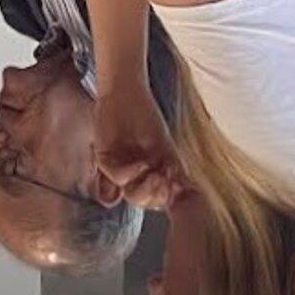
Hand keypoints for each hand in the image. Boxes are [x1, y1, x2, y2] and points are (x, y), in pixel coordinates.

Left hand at [95, 86, 183, 210]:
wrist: (126, 93)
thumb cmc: (146, 116)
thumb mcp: (166, 146)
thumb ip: (176, 171)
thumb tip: (190, 194)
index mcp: (147, 174)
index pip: (155, 199)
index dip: (165, 199)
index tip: (177, 190)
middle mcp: (132, 174)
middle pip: (141, 201)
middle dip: (155, 196)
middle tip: (165, 183)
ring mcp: (117, 167)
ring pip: (128, 194)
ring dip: (144, 189)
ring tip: (156, 176)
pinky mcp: (103, 157)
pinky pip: (115, 176)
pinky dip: (130, 174)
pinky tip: (142, 164)